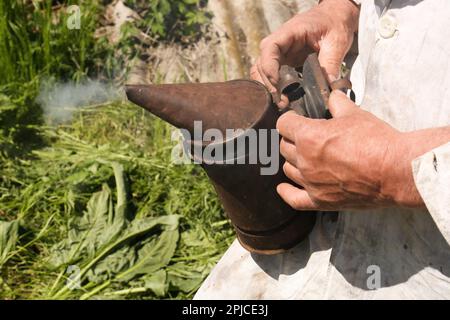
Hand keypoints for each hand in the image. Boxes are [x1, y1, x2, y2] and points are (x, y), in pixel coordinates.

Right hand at [251, 0, 358, 106]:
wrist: (336, 17)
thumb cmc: (334, 23)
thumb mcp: (336, 41)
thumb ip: (331, 63)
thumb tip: (328, 86)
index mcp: (291, 32)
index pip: (269, 47)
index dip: (269, 66)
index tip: (277, 83)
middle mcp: (280, 43)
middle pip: (261, 63)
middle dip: (268, 83)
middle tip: (281, 100)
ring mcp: (281, 53)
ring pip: (262, 70)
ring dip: (268, 87)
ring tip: (282, 102)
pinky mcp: (284, 61)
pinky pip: (272, 74)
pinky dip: (274, 87)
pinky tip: (284, 97)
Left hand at [276, 90, 431, 210]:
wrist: (395, 170)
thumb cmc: (376, 141)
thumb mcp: (355, 114)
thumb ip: (338, 104)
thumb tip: (333, 96)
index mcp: (308, 136)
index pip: (284, 124)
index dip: (290, 119)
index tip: (295, 118)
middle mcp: (304, 160)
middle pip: (284, 146)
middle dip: (292, 139)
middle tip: (304, 136)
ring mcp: (310, 182)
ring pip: (288, 169)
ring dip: (293, 161)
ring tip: (304, 157)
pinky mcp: (320, 200)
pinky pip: (294, 199)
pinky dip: (287, 192)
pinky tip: (282, 188)